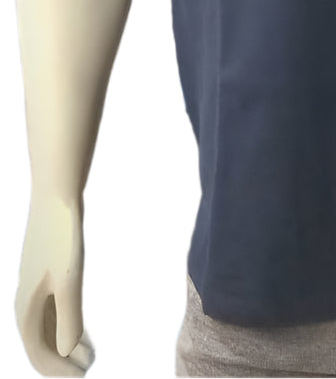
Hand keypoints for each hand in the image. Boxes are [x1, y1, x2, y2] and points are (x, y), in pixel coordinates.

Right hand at [14, 193, 94, 376]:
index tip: (83, 375)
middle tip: (86, 369)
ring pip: (44, 327)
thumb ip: (68, 317)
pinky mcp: (43, 273)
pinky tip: (80, 324)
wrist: (55, 197)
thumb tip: (67, 352)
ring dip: (62, 344)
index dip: (58, 369)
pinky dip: (62, 324)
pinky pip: (49, 309)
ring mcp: (33, 286)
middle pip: (39, 343)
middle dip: (60, 361)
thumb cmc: (61, 237)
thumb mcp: (69, 279)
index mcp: (26, 307)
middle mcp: (25, 300)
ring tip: (87, 353)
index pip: (38, 352)